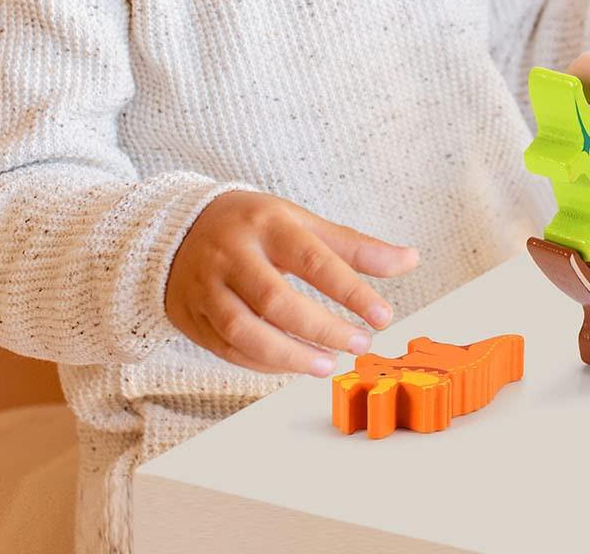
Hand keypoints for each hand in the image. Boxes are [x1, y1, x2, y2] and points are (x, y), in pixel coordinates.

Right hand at [165, 191, 417, 377]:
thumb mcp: (302, 223)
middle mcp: (232, 254)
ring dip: (289, 355)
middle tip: (359, 345)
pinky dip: (262, 363)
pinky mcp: (191, 316)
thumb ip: (354, 246)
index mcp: (267, 224)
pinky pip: (227, 349)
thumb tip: (410, 259)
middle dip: (321, 329)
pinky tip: (292, 366)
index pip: (314, 260)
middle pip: (276, 300)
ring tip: (327, 365)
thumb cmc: (256, 226)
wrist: (179, 228)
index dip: (350, 291)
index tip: (383, 316)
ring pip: (244, 331)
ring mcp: (206, 287)